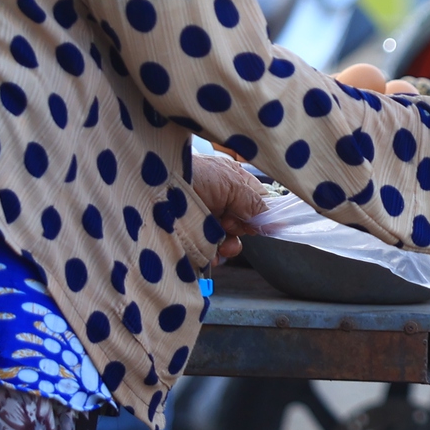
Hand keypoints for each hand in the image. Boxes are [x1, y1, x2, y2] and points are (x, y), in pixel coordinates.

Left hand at [190, 148, 265, 262]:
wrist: (155, 184)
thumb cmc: (194, 174)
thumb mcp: (231, 184)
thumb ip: (253, 202)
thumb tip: (274, 221)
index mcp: (233, 182)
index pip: (257, 201)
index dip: (260, 216)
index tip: (258, 226)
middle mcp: (221, 199)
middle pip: (243, 223)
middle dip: (240, 230)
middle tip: (229, 225)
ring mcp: (205, 216)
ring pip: (227, 239)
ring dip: (228, 246)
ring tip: (222, 246)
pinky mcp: (191, 233)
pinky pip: (208, 249)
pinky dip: (211, 255)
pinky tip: (210, 255)